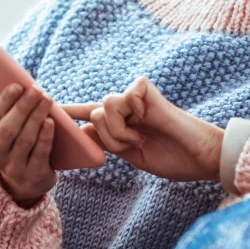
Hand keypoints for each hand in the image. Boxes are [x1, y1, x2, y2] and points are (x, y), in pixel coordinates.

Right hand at [0, 82, 56, 208]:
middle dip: (22, 107)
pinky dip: (45, 136)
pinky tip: (51, 122)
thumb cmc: (12, 143)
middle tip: (36, 90)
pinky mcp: (33, 175)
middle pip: (8, 129)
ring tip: (47, 100)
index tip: (17, 85)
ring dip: (36, 117)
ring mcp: (13, 168)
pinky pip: (39, 153)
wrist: (27, 181)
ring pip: (25, 140)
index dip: (5, 101)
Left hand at [61, 76, 223, 181]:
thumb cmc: (173, 158)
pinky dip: (132, 114)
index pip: (90, 115)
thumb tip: (82, 134)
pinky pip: (122, 97)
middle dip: (109, 137)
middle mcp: (126, 108)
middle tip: (133, 144)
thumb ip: (108, 142)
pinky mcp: (145, 90)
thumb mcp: (133, 155)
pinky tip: (149, 119)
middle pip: (95, 114)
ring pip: (105, 107)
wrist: (201, 157)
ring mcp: (135, 98)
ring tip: (141, 135)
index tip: (48, 107)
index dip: (69, 112)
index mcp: (122, 124)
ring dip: (120, 129)